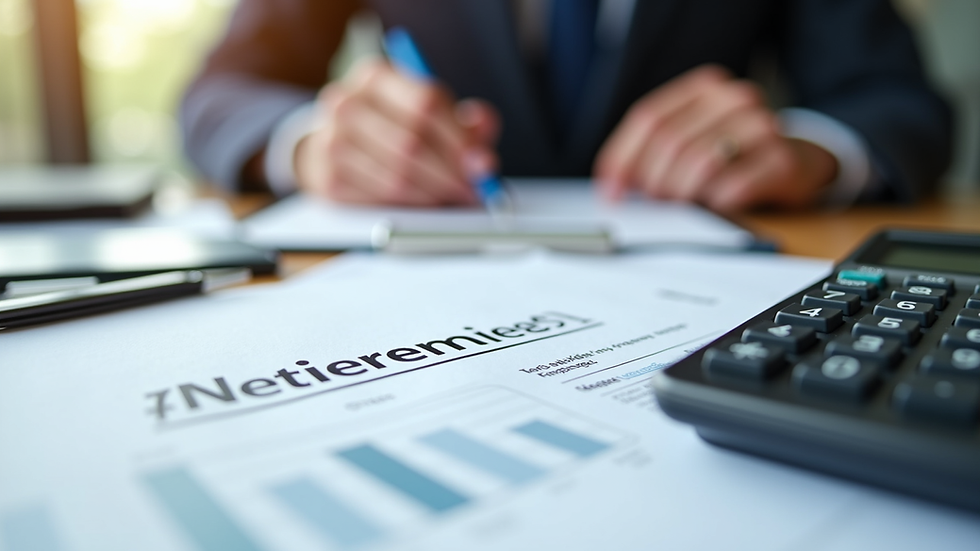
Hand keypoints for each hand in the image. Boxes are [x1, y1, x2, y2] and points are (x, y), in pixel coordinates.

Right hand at [295, 58, 499, 206]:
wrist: (333, 143)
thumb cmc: (392, 125)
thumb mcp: (428, 112)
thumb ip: (466, 125)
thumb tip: (483, 159)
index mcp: (375, 76)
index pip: (425, 103)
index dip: (459, 138)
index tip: (482, 164)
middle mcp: (346, 102)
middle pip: (411, 142)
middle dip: (450, 172)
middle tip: (475, 190)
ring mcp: (330, 140)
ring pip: (397, 176)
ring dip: (434, 193)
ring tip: (454, 198)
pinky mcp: (328, 178)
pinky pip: (381, 198)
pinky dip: (411, 205)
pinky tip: (426, 203)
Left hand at [594, 65, 837, 212]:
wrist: (795, 161)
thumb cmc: (732, 153)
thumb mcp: (690, 140)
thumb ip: (649, 153)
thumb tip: (611, 188)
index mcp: (705, 87)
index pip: (648, 119)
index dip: (623, 159)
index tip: (611, 192)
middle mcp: (734, 99)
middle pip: (670, 141)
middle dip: (652, 181)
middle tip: (651, 203)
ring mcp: (762, 127)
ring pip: (698, 163)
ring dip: (681, 193)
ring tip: (680, 205)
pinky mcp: (781, 162)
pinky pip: (731, 188)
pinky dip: (713, 204)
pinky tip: (713, 206)